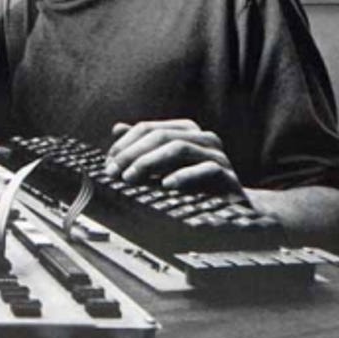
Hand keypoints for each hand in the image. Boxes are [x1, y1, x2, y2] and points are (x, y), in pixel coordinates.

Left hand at [103, 119, 241, 192]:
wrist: (231, 209)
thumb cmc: (193, 185)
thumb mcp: (164, 167)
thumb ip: (143, 147)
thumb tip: (117, 128)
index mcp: (186, 131)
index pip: (148, 128)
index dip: (125, 145)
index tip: (108, 164)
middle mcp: (203, 139)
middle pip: (162, 136)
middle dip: (133, 154)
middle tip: (115, 172)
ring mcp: (217, 156)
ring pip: (180, 148)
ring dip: (150, 162)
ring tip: (132, 178)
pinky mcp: (228, 176)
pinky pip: (206, 170)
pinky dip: (184, 176)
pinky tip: (166, 185)